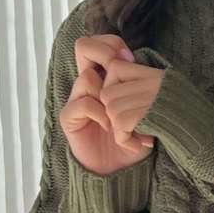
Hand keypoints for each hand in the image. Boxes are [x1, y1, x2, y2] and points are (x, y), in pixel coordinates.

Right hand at [59, 33, 164, 176]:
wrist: (119, 169)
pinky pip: (84, 103)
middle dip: (103, 51)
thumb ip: (141, 87)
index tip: (130, 58)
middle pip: (83, 46)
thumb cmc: (134, 137)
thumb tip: (137, 61)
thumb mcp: (144, 109)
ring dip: (109, 96)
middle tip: (118, 66)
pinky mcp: (69, 118)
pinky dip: (101, 114)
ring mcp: (77, 99)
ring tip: (122, 115)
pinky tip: (112, 129)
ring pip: (87, 77)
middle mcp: (88, 84)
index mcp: (105, 77)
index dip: (113, 44)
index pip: (101, 43)